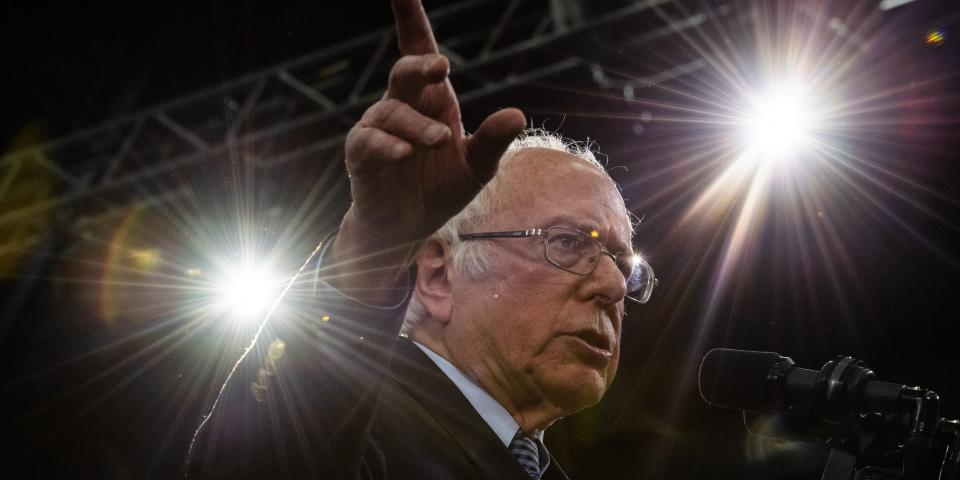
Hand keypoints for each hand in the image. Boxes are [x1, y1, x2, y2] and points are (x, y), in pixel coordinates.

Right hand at [330, 0, 524, 299]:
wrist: (407, 228)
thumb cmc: (440, 189)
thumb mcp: (476, 169)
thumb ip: (492, 142)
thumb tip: (517, 115)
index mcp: (431, 101)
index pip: (418, 50)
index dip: (410, 18)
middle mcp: (401, 106)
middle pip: (404, 72)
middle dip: (419, 65)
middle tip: (442, 68)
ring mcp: (377, 129)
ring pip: (391, 112)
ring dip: (418, 125)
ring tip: (441, 141)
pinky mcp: (361, 154)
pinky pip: (368, 140)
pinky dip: (388, 144)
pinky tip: (406, 153)